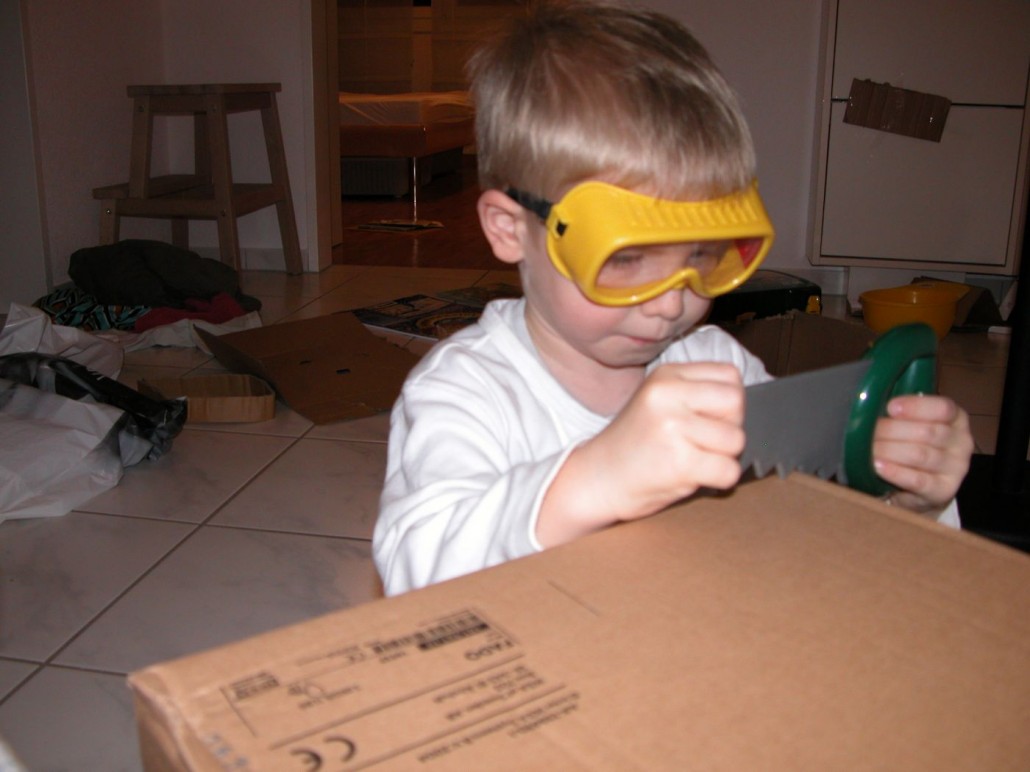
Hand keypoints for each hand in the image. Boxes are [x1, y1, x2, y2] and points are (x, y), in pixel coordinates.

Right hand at [537, 362, 744, 545]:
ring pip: (736, 440)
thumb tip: (745, 405)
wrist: (596, 480)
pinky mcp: (677, 461)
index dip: (727, 403)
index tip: (705, 420)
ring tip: (691, 460)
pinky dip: (718, 480)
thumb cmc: (633, 446)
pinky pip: (728, 470)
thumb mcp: (658, 402)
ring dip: (722, 457)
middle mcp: (667, 395)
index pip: (730, 376)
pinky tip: (691, 477)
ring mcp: (672, 427)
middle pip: (736, 403)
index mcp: (666, 375)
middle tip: (701, 443)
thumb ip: (696, 395)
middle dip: (729, 427)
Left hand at [872, 394, 972, 512]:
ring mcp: (956, 468)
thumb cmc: (911, 445)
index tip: (890, 408)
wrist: (917, 487)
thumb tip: (872, 409)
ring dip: (889, 450)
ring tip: (869, 449)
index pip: (943, 408)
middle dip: (892, 430)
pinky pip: (918, 481)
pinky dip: (895, 472)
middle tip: (868, 432)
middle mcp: (962, 442)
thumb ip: (901, 415)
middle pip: (927, 432)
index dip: (916, 407)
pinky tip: (878, 466)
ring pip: (920, 455)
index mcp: (956, 418)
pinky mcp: (944, 490)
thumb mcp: (911, 424)